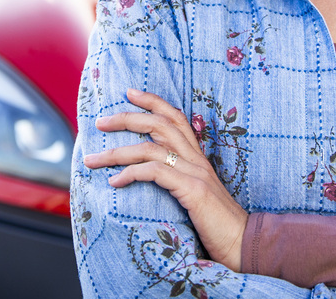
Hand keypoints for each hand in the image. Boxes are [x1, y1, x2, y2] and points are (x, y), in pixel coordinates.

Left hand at [83, 88, 248, 270]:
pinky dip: (131, 173)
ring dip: (117, 153)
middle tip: (100, 121)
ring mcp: (196, 173)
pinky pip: (155, 172)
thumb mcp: (195, 195)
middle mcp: (197, 160)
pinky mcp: (193, 191)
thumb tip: (148, 176)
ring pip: (150, 148)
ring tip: (92, 160)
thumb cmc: (216, 224)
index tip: (129, 93)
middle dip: (126, 119)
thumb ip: (177, 180)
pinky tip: (115, 183)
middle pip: (159, 124)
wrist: (243, 243)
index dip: (153, 102)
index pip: (175, 118)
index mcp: (198, 157)